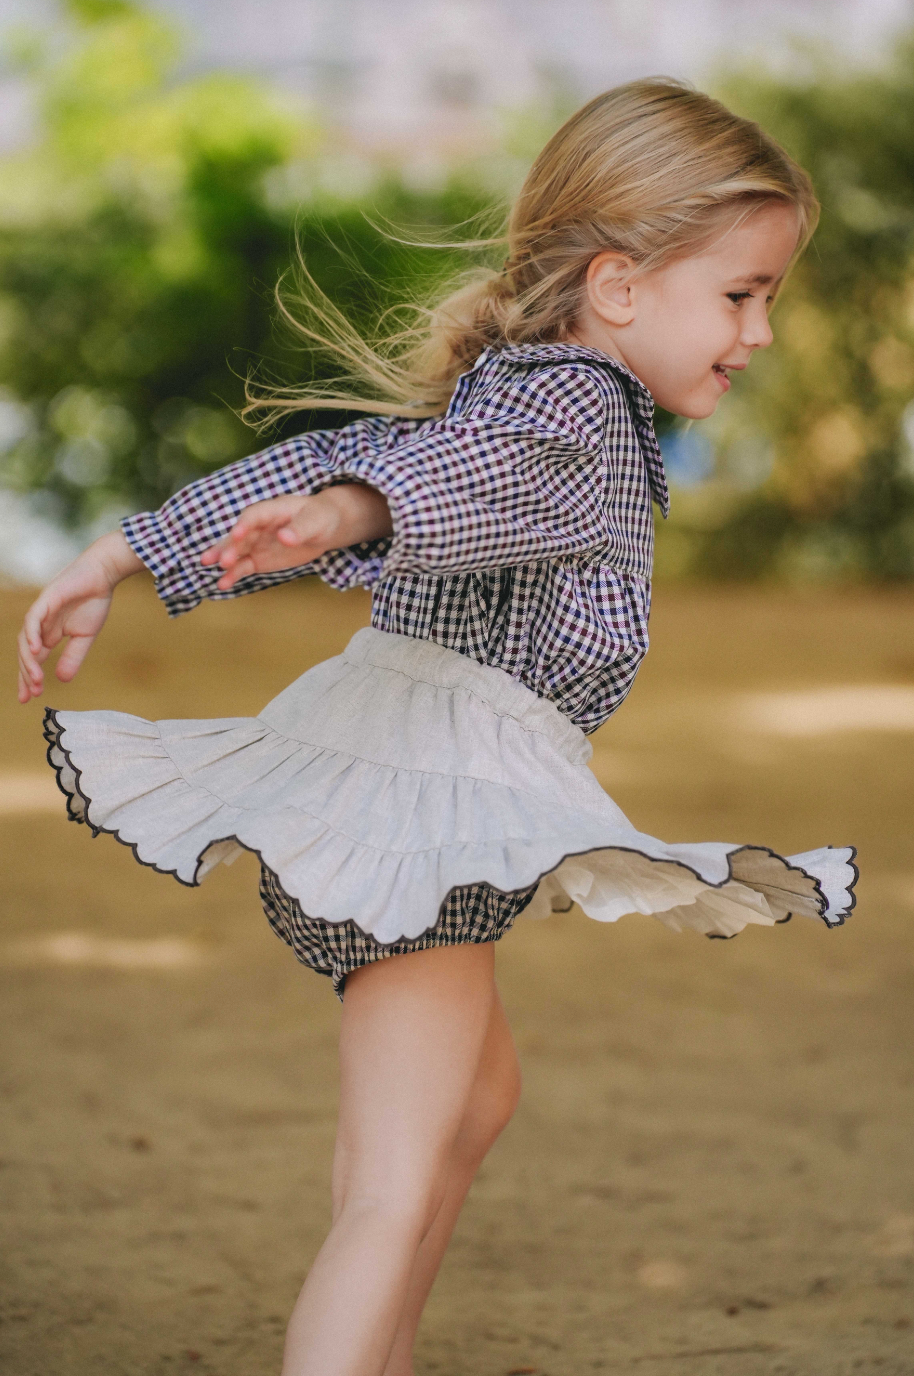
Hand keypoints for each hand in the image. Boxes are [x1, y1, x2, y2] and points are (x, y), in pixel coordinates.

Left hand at [16, 531, 143, 702]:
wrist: (103, 575)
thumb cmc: (94, 601)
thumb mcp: (84, 637)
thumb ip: (73, 657)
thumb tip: (62, 679)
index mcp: (49, 634)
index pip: (33, 659)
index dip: (29, 678)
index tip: (28, 698)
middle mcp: (40, 625)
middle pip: (25, 653)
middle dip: (27, 675)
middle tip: (32, 693)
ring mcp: (40, 613)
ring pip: (25, 640)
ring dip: (29, 661)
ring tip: (36, 679)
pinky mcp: (45, 600)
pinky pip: (32, 620)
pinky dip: (30, 635)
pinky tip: (34, 650)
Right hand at [201, 484, 392, 590]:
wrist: (324, 527)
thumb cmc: (321, 517)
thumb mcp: (316, 521)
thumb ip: (300, 529)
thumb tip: (284, 537)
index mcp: (272, 510)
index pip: (254, 515)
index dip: (245, 524)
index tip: (237, 534)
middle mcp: (259, 525)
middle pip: (240, 535)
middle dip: (230, 546)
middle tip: (222, 559)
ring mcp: (257, 542)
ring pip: (236, 550)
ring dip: (224, 558)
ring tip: (207, 566)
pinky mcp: (258, 558)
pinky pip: (243, 566)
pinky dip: (233, 574)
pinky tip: (222, 583)